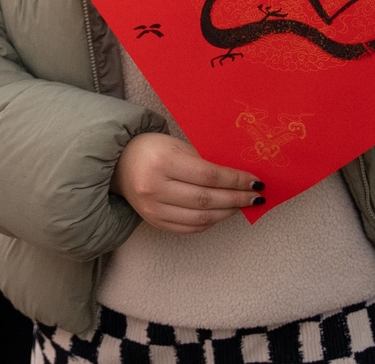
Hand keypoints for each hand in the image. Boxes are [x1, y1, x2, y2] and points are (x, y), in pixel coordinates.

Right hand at [111, 132, 262, 234]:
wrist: (118, 164)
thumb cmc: (151, 149)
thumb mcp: (176, 145)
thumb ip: (204, 161)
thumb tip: (238, 178)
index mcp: (162, 161)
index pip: (208, 175)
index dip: (235, 180)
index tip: (255, 181)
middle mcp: (155, 187)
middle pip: (207, 199)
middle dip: (236, 198)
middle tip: (255, 196)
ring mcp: (153, 209)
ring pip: (201, 218)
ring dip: (227, 213)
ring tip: (242, 205)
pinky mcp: (154, 222)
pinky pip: (189, 228)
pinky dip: (210, 222)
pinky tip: (222, 213)